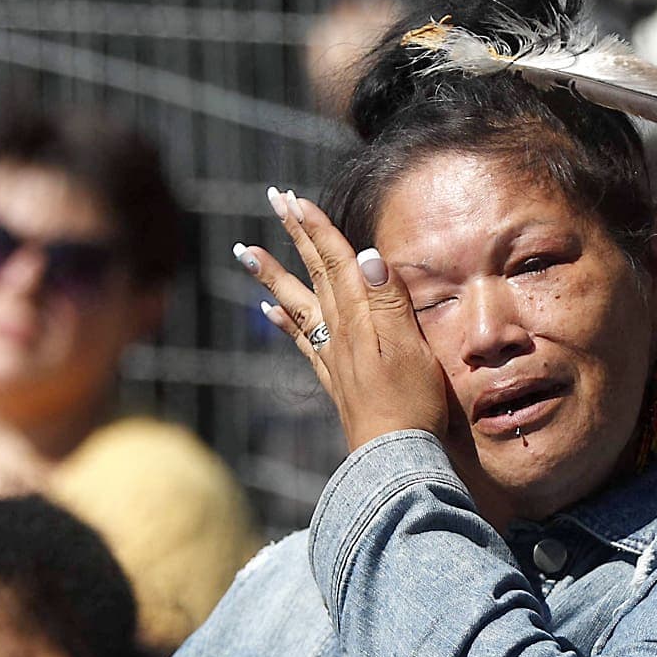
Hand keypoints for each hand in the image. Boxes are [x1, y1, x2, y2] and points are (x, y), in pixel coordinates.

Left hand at [236, 187, 448, 452]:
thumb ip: (390, 301)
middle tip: (274, 200)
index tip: (295, 199)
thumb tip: (367, 254)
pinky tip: (268, 312)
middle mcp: (340, 332)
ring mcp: (334, 355)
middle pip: (314, 274)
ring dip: (274, 275)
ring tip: (245, 252)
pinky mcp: (335, 379)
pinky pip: (302, 342)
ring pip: (297, 304)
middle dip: (295, 235)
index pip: (336, 262)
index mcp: (361, 318)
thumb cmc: (411, 404)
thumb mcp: (410, 348)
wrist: (396, 457)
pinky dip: (283, 322)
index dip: (317, 229)